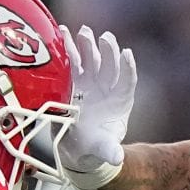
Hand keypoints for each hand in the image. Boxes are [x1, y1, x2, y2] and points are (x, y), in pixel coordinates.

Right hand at [59, 26, 136, 187]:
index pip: (127, 82)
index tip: (127, 53)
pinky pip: (72, 60)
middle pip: (110, 66)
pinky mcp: (74, 80)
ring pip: (92, 59)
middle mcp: (107, 88)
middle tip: (104, 38)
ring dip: (88, 44)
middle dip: (108, 51)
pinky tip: (62, 32)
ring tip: (83, 32)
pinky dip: (68, 47)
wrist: (77, 146)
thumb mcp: (103, 150)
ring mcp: (91, 82)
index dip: (128, 68)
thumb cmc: (94, 147)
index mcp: (120, 103)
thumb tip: (117, 158)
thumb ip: (109, 151)